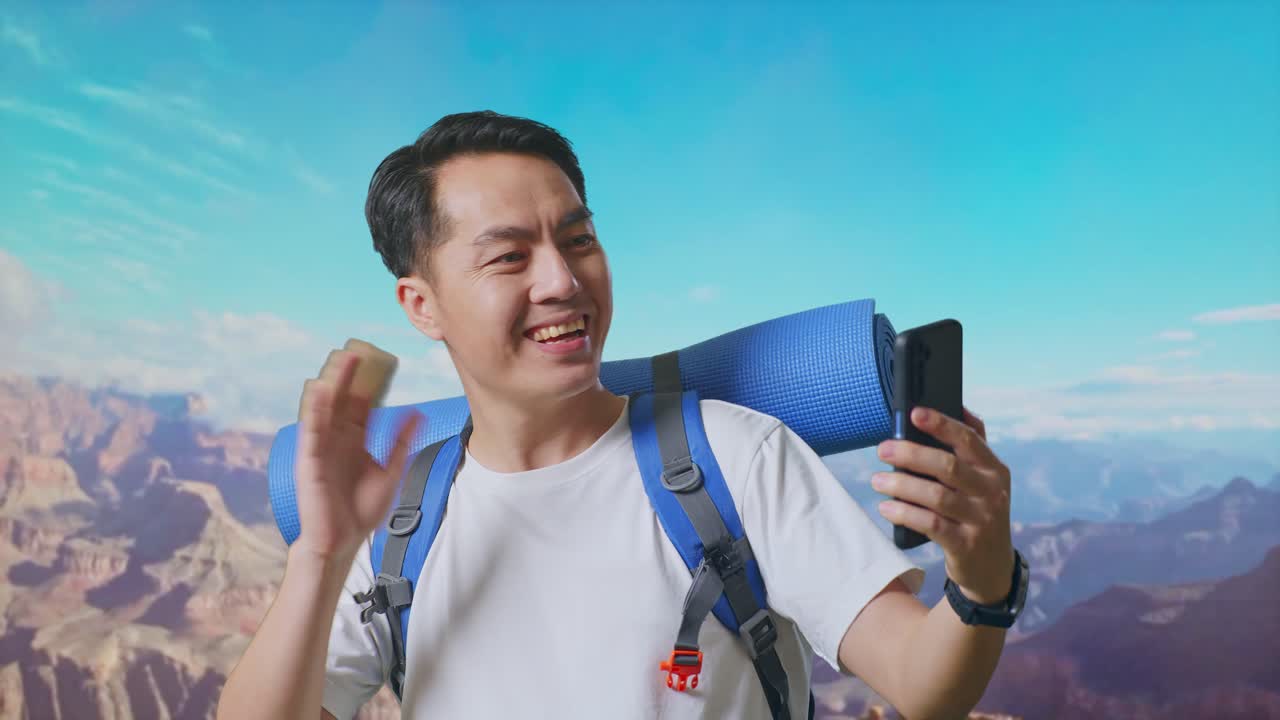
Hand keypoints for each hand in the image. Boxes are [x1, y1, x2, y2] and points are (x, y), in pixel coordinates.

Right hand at [293, 350, 422, 560]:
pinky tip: (319, 390)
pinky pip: (311, 431)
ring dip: (333, 384)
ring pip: (326, 409)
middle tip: (361, 349)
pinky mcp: (309, 461)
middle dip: (352, 376)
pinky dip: (314, 410)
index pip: (363, 404)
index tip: (383, 360)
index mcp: (356, 440)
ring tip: (342, 359)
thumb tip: (417, 412)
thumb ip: (401, 442)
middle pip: (344, 400)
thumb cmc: (361, 511)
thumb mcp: (391, 472)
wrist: (343, 542)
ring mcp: (322, 448)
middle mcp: (338, 439)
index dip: (372, 384)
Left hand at [872, 406, 1014, 603]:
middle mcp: (992, 493)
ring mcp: (981, 520)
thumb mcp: (984, 480)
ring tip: (877, 480)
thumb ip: (971, 447)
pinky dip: (904, 513)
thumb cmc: (979, 512)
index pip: (969, 440)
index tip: (914, 413)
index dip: (941, 424)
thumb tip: (956, 407)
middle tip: (882, 449)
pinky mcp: (965, 545)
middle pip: (948, 466)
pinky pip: (929, 524)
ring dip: (901, 485)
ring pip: (936, 496)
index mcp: (995, 470)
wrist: (992, 568)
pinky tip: (886, 507)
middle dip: (911, 454)